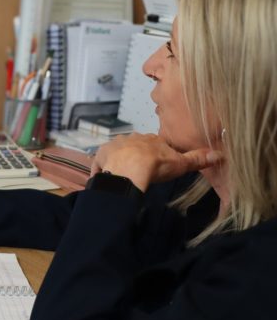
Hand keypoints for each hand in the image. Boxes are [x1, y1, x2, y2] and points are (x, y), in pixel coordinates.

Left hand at [90, 133, 222, 190]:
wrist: (131, 167)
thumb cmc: (156, 165)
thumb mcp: (181, 163)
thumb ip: (197, 159)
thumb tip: (219, 154)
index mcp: (151, 140)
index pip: (155, 144)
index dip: (156, 153)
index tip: (157, 162)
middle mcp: (132, 138)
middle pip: (135, 146)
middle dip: (137, 155)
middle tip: (141, 169)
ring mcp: (115, 145)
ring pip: (117, 152)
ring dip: (120, 161)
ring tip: (123, 175)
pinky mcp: (102, 155)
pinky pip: (101, 163)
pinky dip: (102, 171)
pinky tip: (105, 180)